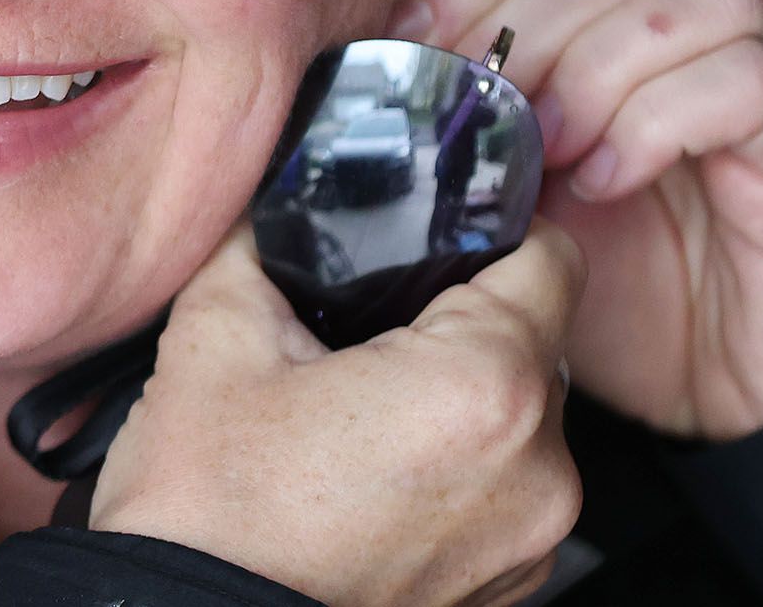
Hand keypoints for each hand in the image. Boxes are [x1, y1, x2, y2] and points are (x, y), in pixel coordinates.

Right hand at [90, 221, 584, 606]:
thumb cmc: (209, 515)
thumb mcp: (218, 332)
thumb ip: (265, 238)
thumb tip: (281, 195)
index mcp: (485, 388)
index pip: (553, 259)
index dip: (498, 228)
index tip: (447, 231)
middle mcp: (537, 472)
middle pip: (538, 341)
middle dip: (466, 319)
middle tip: (374, 323)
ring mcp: (529, 543)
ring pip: (526, 419)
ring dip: (466, 398)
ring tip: (368, 405)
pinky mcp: (507, 589)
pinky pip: (510, 491)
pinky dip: (462, 469)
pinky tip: (378, 469)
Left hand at [394, 0, 762, 439]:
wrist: (721, 385)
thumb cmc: (610, 276)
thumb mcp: (497, 190)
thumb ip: (447, 122)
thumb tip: (352, 84)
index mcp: (610, 8)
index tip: (406, 51)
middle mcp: (691, 16)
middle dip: (526, 30)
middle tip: (484, 120)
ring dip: (601, 67)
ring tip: (552, 153)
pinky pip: (749, 78)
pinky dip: (663, 120)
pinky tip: (611, 179)